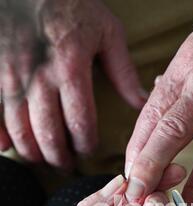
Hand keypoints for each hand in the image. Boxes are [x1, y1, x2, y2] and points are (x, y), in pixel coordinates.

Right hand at [0, 0, 145, 167]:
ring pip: (20, 130)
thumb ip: (123, 71)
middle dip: (59, 157)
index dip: (85, 145)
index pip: (80, 123)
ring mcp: (12, 77)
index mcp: (70, 69)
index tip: (89, 150)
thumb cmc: (71, 4)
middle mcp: (39, 78)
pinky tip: (6, 147)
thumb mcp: (106, 32)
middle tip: (67, 164)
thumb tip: (141, 103)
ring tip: (44, 159)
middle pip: (48, 134)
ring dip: (33, 152)